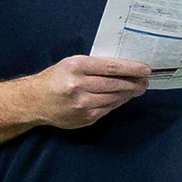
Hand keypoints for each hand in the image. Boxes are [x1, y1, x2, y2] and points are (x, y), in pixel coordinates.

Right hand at [28, 55, 148, 128]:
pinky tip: (123, 98)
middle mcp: (79, 86)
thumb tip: (124, 68)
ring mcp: (82, 105)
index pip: (111, 67)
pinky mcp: (85, 118)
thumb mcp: (71, 63)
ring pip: (114, 98)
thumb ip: (95, 65)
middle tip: (146, 81)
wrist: (35, 101)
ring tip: (138, 89)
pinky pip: (108, 109)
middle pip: (115, 84)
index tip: (146, 69)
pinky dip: (117, 103)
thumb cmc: (56, 78)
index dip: (131, 68)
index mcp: (76, 67)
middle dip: (134, 83)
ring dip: (129, 94)